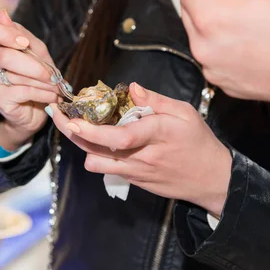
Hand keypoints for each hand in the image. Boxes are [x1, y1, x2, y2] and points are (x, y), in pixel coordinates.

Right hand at [0, 10, 59, 150]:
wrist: (33, 109)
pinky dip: (42, 93)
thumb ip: (22, 35)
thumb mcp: (36, 51)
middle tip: (52, 74)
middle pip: (3, 56)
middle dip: (33, 65)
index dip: (3, 34)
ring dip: (43, 81)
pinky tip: (51, 96)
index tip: (24, 43)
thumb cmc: (34, 75)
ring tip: (55, 86)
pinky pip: (22, 91)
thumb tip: (1, 14)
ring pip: (16, 76)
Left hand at [49, 83, 231, 216]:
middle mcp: (142, 157)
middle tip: (58, 114)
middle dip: (73, 132)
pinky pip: (107, 168)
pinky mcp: (134, 181)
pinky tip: (96, 139)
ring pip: (96, 163)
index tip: (72, 120)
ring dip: (84, 146)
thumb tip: (132, 88)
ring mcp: (136, 173)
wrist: (212, 180)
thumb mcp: (185, 113)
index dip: (92, 130)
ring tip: (77, 125)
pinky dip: (97, 154)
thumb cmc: (199, 142)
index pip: (120, 137)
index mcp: (157, 135)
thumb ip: (156, 100)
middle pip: (97, 150)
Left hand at [174, 0, 269, 103]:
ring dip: (221, 17)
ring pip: (201, 29)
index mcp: (208, 17)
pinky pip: (214, 53)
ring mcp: (212, 68)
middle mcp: (202, 47)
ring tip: (258, 18)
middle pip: (190, 4)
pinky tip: (258, 39)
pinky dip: (229, 42)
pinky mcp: (223, 82)